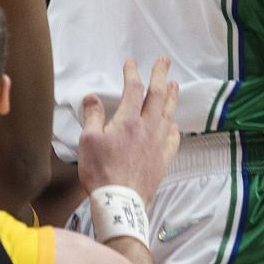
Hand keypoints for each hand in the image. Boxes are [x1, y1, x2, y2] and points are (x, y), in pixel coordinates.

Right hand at [76, 56, 180, 204]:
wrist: (121, 202)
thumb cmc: (101, 171)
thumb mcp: (88, 141)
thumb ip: (92, 116)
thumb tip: (92, 97)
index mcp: (128, 120)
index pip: (133, 89)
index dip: (132, 73)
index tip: (131, 62)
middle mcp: (147, 128)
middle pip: (157, 96)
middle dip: (161, 75)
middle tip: (165, 61)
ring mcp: (157, 144)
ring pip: (168, 114)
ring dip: (172, 97)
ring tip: (175, 85)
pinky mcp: (162, 160)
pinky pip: (173, 139)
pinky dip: (174, 128)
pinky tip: (174, 125)